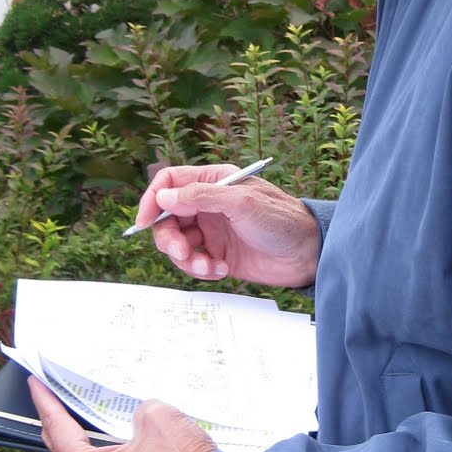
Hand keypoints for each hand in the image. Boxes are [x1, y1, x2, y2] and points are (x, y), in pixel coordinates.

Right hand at [134, 164, 320, 287]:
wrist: (308, 254)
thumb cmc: (282, 220)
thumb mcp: (241, 203)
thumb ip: (200, 198)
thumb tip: (163, 196)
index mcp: (213, 182)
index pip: (169, 183)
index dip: (152, 199)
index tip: (144, 221)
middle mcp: (208, 205)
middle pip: (167, 218)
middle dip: (169, 238)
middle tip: (182, 253)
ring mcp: (212, 230)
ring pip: (177, 243)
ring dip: (186, 259)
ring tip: (208, 266)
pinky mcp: (218, 254)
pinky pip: (193, 262)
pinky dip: (201, 269)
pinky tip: (221, 270)